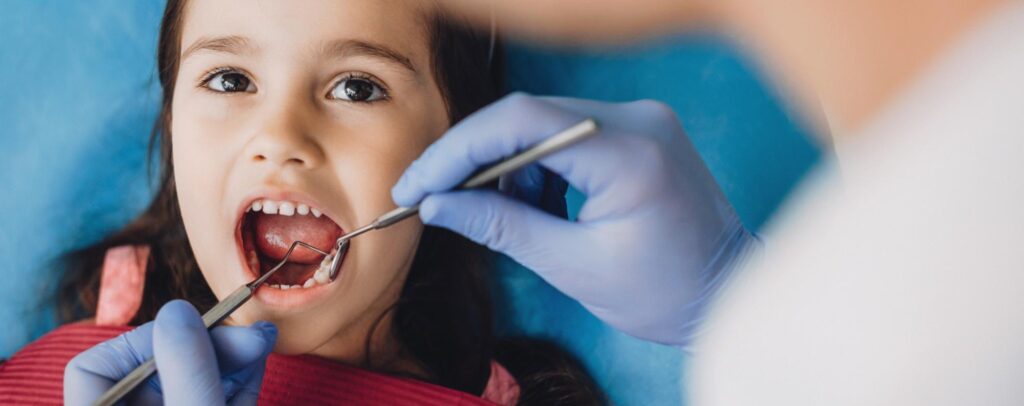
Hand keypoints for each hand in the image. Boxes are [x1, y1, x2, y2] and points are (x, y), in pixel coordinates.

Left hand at [65, 300, 276, 404]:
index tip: (191, 334)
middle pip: (153, 371)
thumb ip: (187, 371)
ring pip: (188, 383)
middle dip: (205, 347)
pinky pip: (212, 399)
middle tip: (250, 335)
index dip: (144, 343)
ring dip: (228, 360)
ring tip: (260, 344)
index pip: (94, 370)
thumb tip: (178, 310)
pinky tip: (256, 364)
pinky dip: (236, 382)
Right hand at [392, 93, 754, 344]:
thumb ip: (502, 227)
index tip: (418, 185)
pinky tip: (535, 207)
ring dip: (504, 166)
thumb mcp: (574, 267)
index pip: (522, 122)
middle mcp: (637, 119)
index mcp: (630, 153)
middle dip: (471, 157)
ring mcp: (640, 119)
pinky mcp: (637, 130)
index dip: (457, 150)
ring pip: (542, 122)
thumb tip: (438, 206)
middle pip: (527, 114)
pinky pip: (566, 133)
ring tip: (498, 216)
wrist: (726, 294)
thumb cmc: (663, 293)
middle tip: (429, 196)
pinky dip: (536, 167)